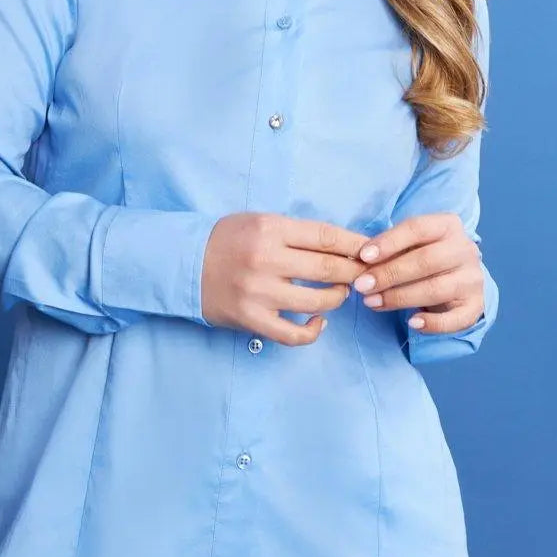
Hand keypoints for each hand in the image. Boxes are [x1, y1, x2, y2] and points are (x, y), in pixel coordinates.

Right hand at [201, 213, 369, 344]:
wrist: (184, 264)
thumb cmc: (228, 240)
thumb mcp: (261, 222)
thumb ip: (298, 234)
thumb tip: (346, 247)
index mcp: (271, 229)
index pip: (327, 237)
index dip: (356, 246)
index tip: (372, 252)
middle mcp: (266, 259)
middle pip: (329, 269)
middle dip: (354, 273)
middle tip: (364, 275)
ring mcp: (259, 292)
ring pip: (318, 302)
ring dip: (337, 299)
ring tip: (339, 293)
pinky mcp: (252, 319)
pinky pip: (294, 334)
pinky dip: (313, 331)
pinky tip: (318, 322)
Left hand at [351, 212, 485, 333]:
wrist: (458, 277)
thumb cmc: (424, 256)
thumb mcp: (411, 244)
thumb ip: (391, 249)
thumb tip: (360, 262)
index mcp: (448, 226)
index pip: (417, 228)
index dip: (389, 242)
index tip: (363, 256)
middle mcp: (465, 249)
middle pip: (426, 260)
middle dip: (389, 274)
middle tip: (362, 285)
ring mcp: (473, 278)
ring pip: (436, 289)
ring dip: (400, 298)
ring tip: (372, 302)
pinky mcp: (475, 305)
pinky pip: (455, 319)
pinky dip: (433, 324)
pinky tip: (412, 323)